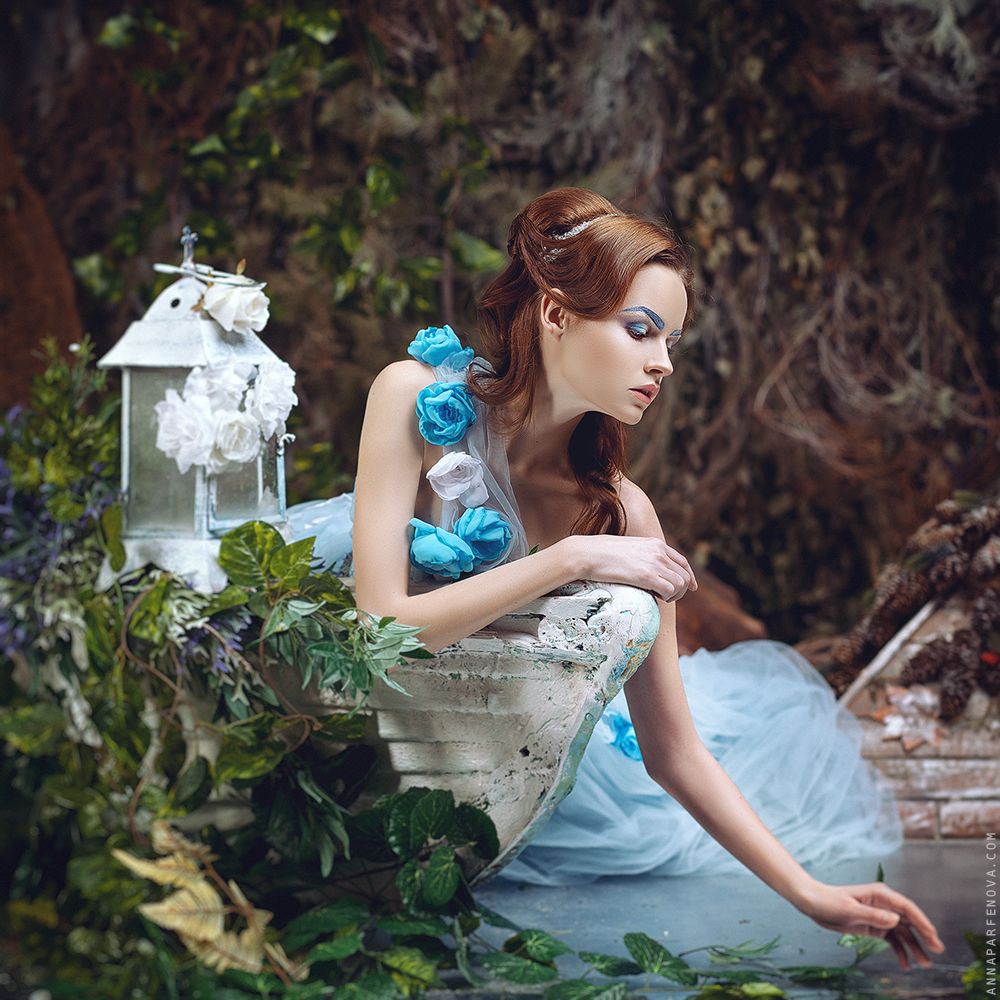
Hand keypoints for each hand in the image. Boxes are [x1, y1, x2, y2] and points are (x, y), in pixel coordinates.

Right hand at [566, 534, 697, 602]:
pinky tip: (655, 597)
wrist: (586, 553)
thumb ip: (640, 556)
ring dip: (674, 595)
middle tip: (666, 597)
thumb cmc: (599, 554)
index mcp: (654, 544)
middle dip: (681, 589)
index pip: (682, 561)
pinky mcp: (646, 575)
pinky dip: (666, 597)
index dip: (689, 576)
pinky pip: (670, 590)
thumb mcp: (626, 549)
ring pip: (681, 584)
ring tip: (660, 597)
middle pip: (685, 575)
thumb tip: (642, 568)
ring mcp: (653, 562)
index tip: (691, 587)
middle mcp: (658, 551)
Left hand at [796, 879, 945, 970]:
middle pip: (909, 920)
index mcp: (880, 895)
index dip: (922, 921)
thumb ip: (874, 915)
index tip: (933, 936)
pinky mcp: (875, 926)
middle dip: (924, 935)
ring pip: (903, 932)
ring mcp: (880, 915)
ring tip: (925, 964)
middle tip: (938, 951)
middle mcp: (884, 904)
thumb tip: (896, 920)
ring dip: (914, 947)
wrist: (814, 903)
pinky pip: (892, 939)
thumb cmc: (830, 902)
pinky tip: (905, 964)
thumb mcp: (850, 910)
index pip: (907, 908)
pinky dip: (900, 951)